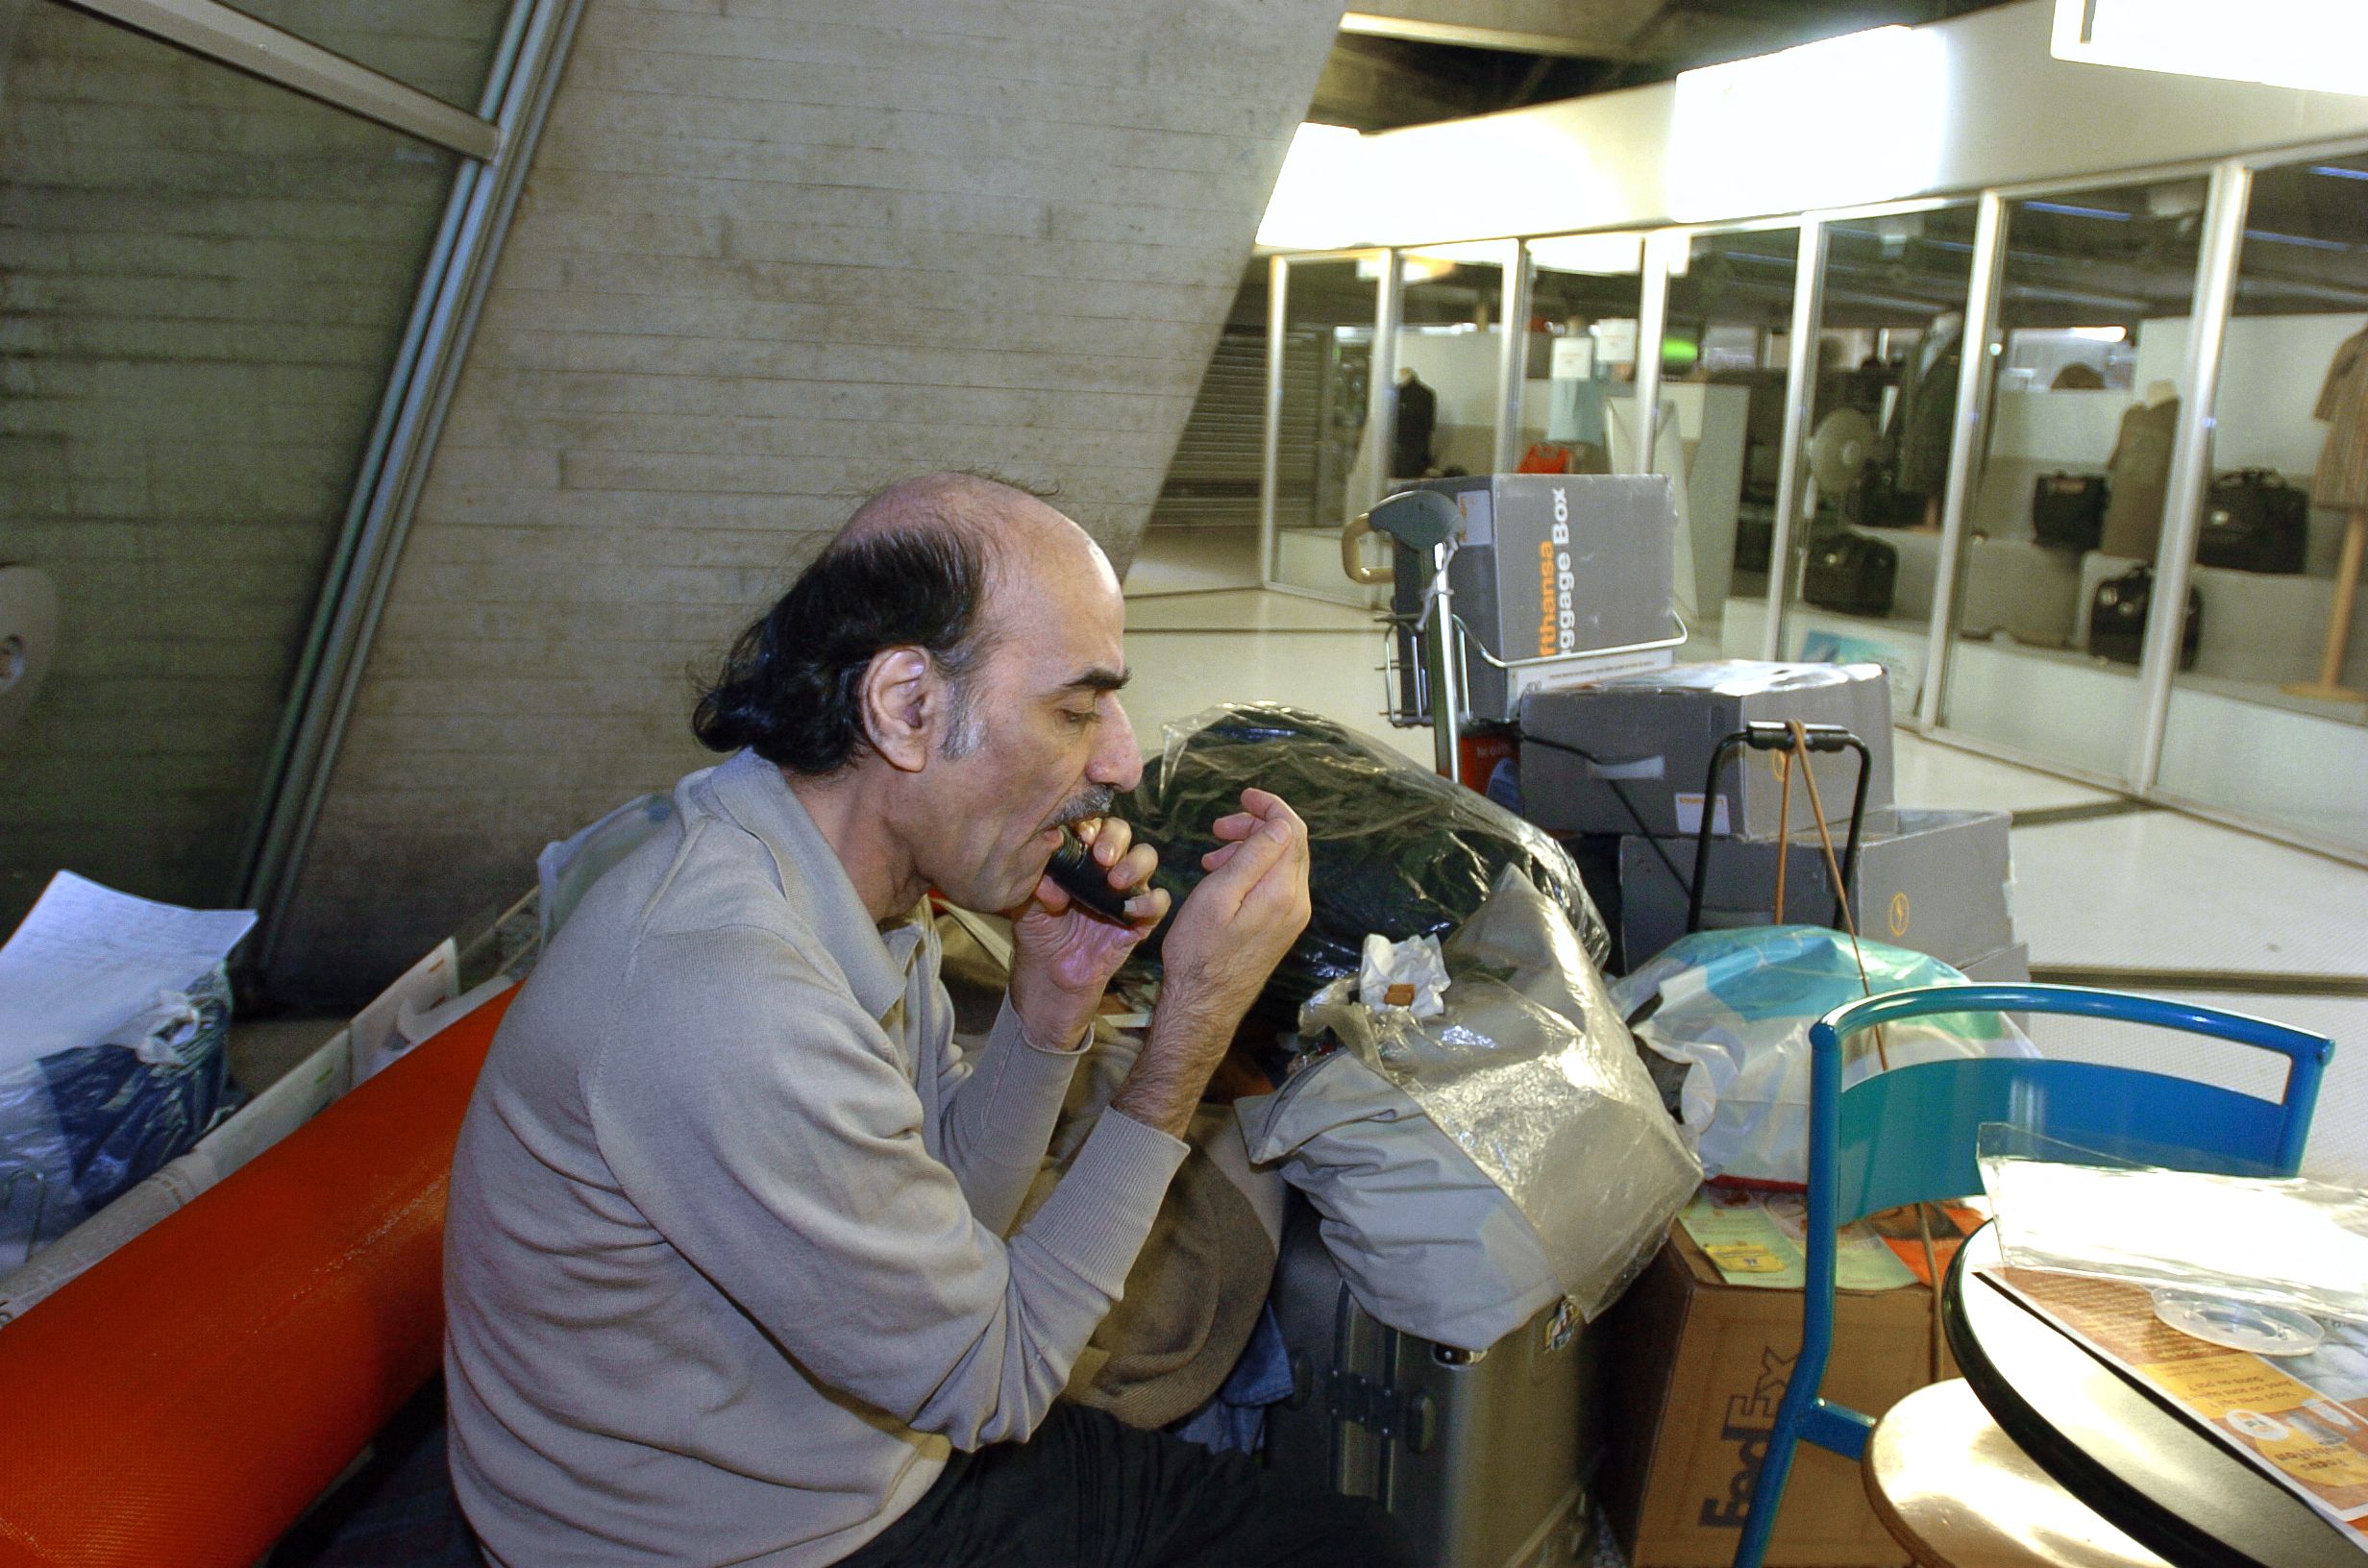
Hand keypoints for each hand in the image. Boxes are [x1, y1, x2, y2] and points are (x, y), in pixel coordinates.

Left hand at [1006, 816, 1169, 1051]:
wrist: (1052, 976)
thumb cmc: (1040, 933)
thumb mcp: (1030, 909)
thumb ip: (1037, 890)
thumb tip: (1047, 881)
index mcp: (1079, 855)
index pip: (1091, 825)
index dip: (1091, 825)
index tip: (1081, 836)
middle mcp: (1106, 866)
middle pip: (1123, 834)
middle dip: (1115, 839)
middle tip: (1102, 857)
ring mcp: (1126, 890)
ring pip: (1146, 858)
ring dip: (1135, 864)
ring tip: (1115, 881)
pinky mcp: (1140, 918)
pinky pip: (1159, 902)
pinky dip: (1150, 902)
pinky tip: (1129, 910)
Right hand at [1113, 789, 1309, 1135]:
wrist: (1204, 1004)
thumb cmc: (1200, 951)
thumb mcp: (1219, 895)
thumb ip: (1253, 856)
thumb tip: (1279, 823)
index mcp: (1284, 890)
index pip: (1292, 829)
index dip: (1270, 806)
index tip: (1242, 796)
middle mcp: (1297, 902)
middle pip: (1289, 844)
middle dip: (1255, 826)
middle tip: (1217, 829)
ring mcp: (1292, 917)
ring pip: (1281, 863)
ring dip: (1250, 848)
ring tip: (1212, 854)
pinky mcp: (1282, 928)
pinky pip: (1275, 884)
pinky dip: (1253, 870)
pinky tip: (1224, 877)